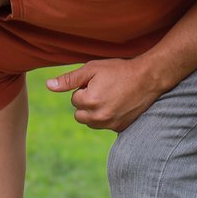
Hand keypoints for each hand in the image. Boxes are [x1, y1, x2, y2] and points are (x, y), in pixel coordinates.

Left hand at [44, 58, 164, 131]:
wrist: (148, 78)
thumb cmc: (119, 70)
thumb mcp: (92, 69)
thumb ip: (69, 79)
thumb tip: (48, 86)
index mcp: (89, 101)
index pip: (75, 99)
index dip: (85, 88)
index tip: (99, 82)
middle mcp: (98, 117)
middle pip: (79, 114)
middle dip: (87, 103)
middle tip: (104, 90)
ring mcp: (110, 124)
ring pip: (91, 122)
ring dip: (95, 112)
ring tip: (110, 97)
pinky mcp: (120, 129)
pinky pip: (104, 126)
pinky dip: (107, 117)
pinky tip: (118, 105)